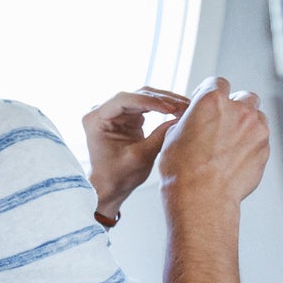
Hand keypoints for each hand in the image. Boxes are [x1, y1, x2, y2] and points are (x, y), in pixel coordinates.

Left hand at [82, 87, 189, 216]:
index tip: (170, 108)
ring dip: (165, 101)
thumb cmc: (117, 176)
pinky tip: (178, 110)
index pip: (123, 100)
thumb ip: (159, 137)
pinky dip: (162, 107)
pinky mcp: (125, 117)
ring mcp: (114, 112)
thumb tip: (180, 119)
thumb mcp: (140, 157)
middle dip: (162, 99)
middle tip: (186, 105)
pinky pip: (146, 106)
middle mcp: (102, 111)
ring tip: (186, 106)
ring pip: (143, 98)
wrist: (108, 186)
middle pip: (135, 96)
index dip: (149, 101)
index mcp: (96, 119)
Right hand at [157, 77, 269, 210]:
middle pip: (245, 96)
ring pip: (257, 117)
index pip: (217, 82)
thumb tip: (193, 121)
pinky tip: (236, 156)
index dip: (211, 90)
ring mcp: (256, 130)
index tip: (208, 98)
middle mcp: (238, 110)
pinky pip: (261, 139)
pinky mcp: (265, 149)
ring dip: (247, 123)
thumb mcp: (173, 135)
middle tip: (223, 120)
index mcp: (211, 101)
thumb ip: (190, 120)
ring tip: (231, 141)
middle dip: (236, 105)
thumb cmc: (182, 170)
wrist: (201, 197)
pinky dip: (251, 143)